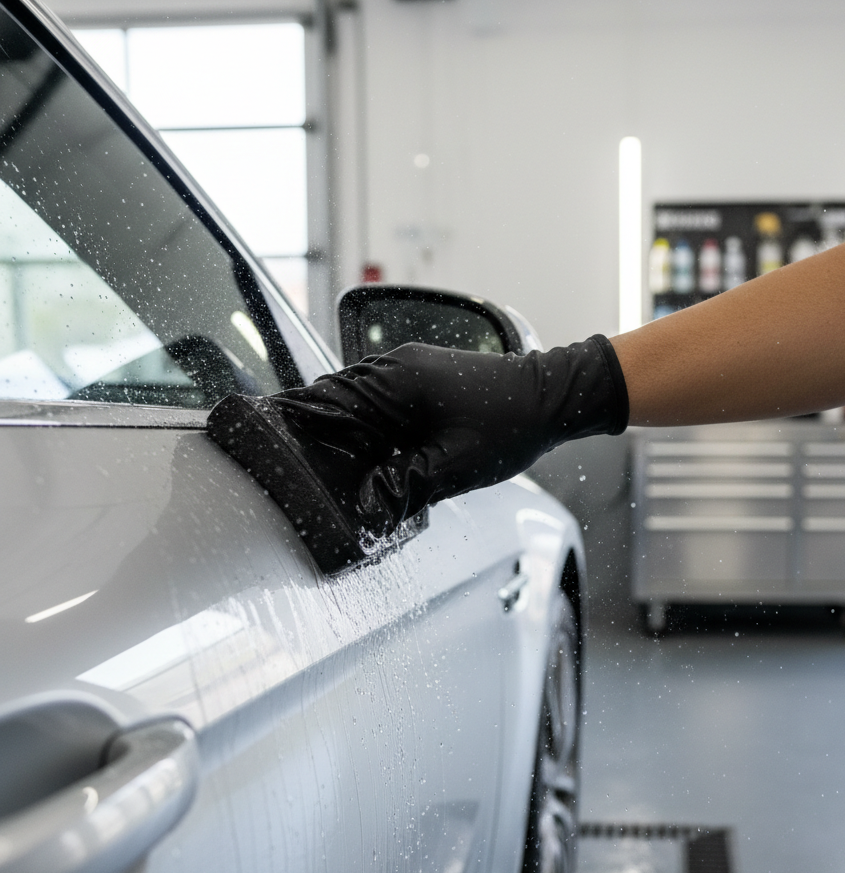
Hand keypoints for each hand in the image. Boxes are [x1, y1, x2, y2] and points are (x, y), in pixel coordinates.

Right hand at [273, 335, 628, 534]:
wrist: (554, 396)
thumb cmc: (512, 424)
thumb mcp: (456, 466)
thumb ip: (406, 485)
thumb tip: (368, 505)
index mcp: (399, 380)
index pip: (329, 399)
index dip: (294, 418)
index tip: (263, 432)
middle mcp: (398, 367)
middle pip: (335, 397)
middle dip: (312, 427)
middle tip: (286, 458)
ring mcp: (411, 370)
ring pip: (356, 398)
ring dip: (339, 426)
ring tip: (318, 459)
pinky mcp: (423, 380)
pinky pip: (379, 400)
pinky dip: (365, 423)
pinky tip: (363, 450)